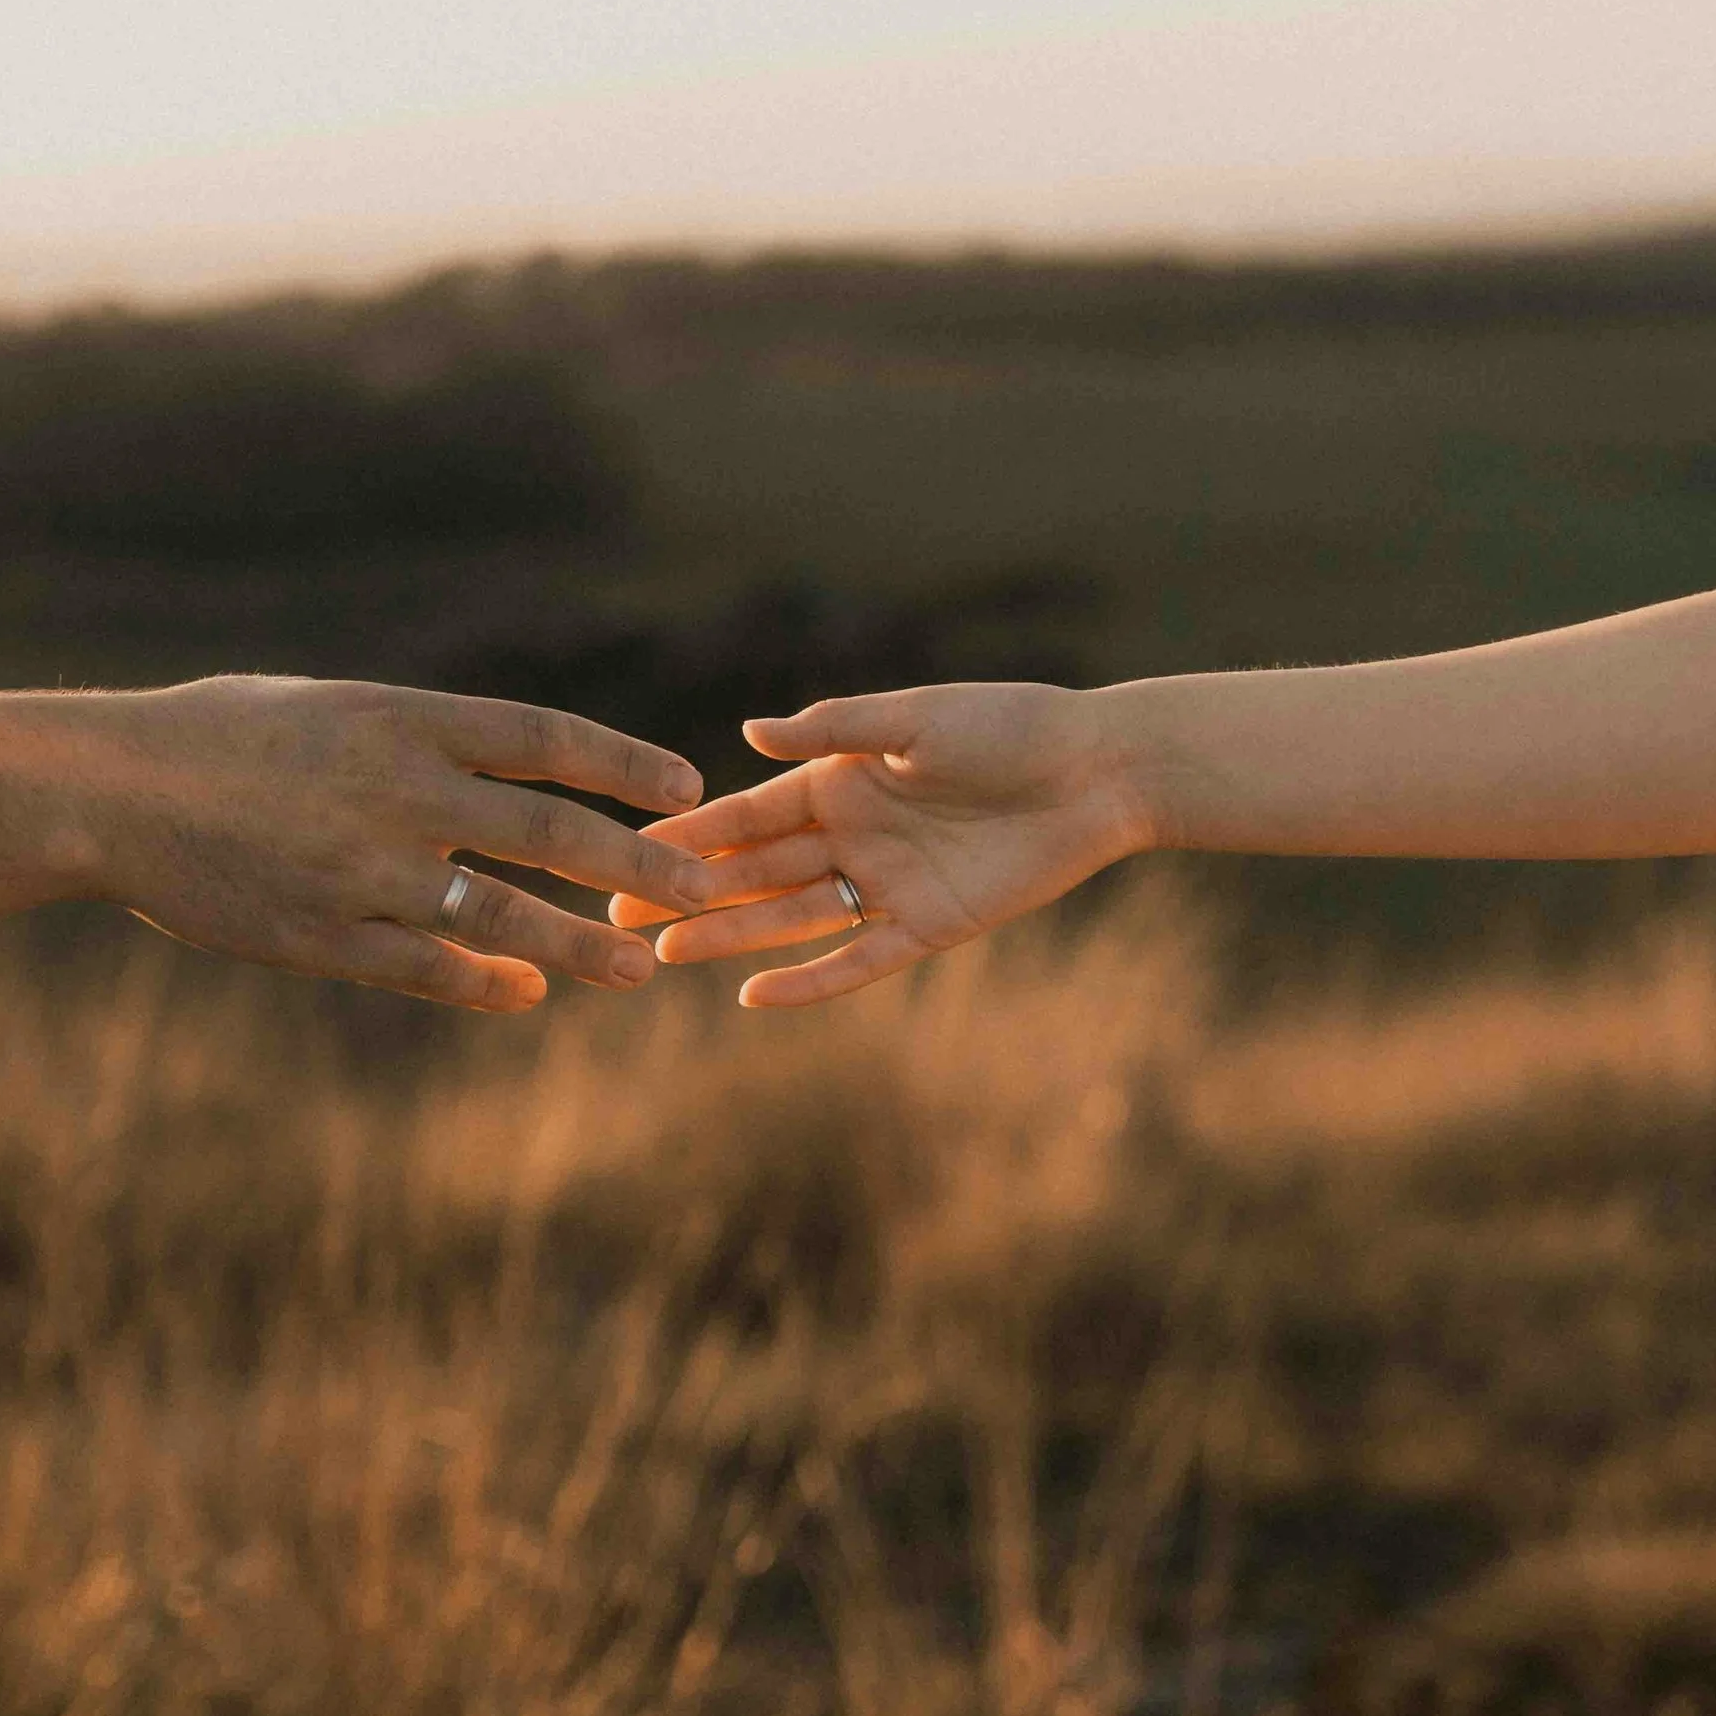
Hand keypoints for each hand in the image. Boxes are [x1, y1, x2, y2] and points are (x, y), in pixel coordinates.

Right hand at [91, 675, 713, 1010]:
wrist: (109, 793)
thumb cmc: (217, 736)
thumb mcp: (325, 706)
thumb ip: (414, 735)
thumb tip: (500, 759)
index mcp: (400, 717)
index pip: (545, 737)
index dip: (624, 763)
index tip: (689, 786)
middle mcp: (397, 792)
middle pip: (550, 829)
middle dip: (638, 862)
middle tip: (702, 886)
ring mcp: (363, 872)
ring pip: (504, 917)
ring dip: (582, 945)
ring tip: (640, 967)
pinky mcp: (325, 937)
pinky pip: (429, 970)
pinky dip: (488, 984)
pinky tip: (529, 992)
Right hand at [607, 681, 1153, 1006]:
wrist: (1098, 772)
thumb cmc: (1011, 727)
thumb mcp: (914, 719)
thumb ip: (832, 730)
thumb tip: (747, 737)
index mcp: (841, 778)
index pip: (746, 813)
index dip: (686, 835)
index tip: (623, 852)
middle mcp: (854, 834)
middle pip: (754, 872)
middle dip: (687, 891)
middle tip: (617, 918)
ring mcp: (887, 884)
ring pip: (790, 918)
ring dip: (728, 935)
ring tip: (664, 954)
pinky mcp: (929, 926)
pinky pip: (856, 960)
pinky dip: (807, 981)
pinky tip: (752, 996)